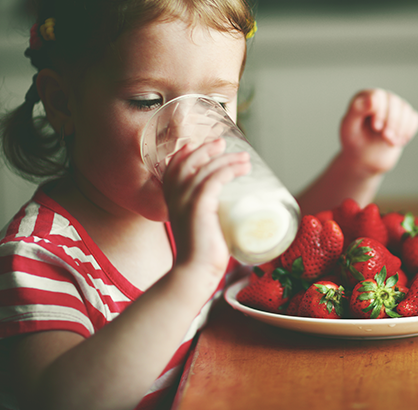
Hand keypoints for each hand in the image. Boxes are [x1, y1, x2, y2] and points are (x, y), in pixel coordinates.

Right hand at [160, 139, 250, 276]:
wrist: (195, 272)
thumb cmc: (202, 254)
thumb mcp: (200, 227)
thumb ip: (207, 216)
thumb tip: (231, 211)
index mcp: (172, 200)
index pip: (174, 167)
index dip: (187, 153)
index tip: (204, 145)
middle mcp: (175, 197)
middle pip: (188, 161)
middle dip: (208, 149)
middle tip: (226, 145)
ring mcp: (185, 201)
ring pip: (205, 168)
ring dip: (227, 159)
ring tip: (245, 159)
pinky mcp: (198, 207)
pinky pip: (213, 180)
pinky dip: (228, 170)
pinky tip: (242, 168)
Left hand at [339, 89, 417, 174]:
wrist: (364, 158)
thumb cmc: (353, 141)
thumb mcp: (349, 127)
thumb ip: (357, 110)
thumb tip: (372, 98)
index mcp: (365, 97)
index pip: (379, 96)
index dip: (380, 111)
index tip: (376, 128)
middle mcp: (381, 98)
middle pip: (395, 102)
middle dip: (392, 122)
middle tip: (386, 138)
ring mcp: (395, 107)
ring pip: (406, 110)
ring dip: (400, 129)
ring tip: (390, 142)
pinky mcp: (405, 118)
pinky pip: (414, 119)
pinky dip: (408, 131)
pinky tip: (398, 142)